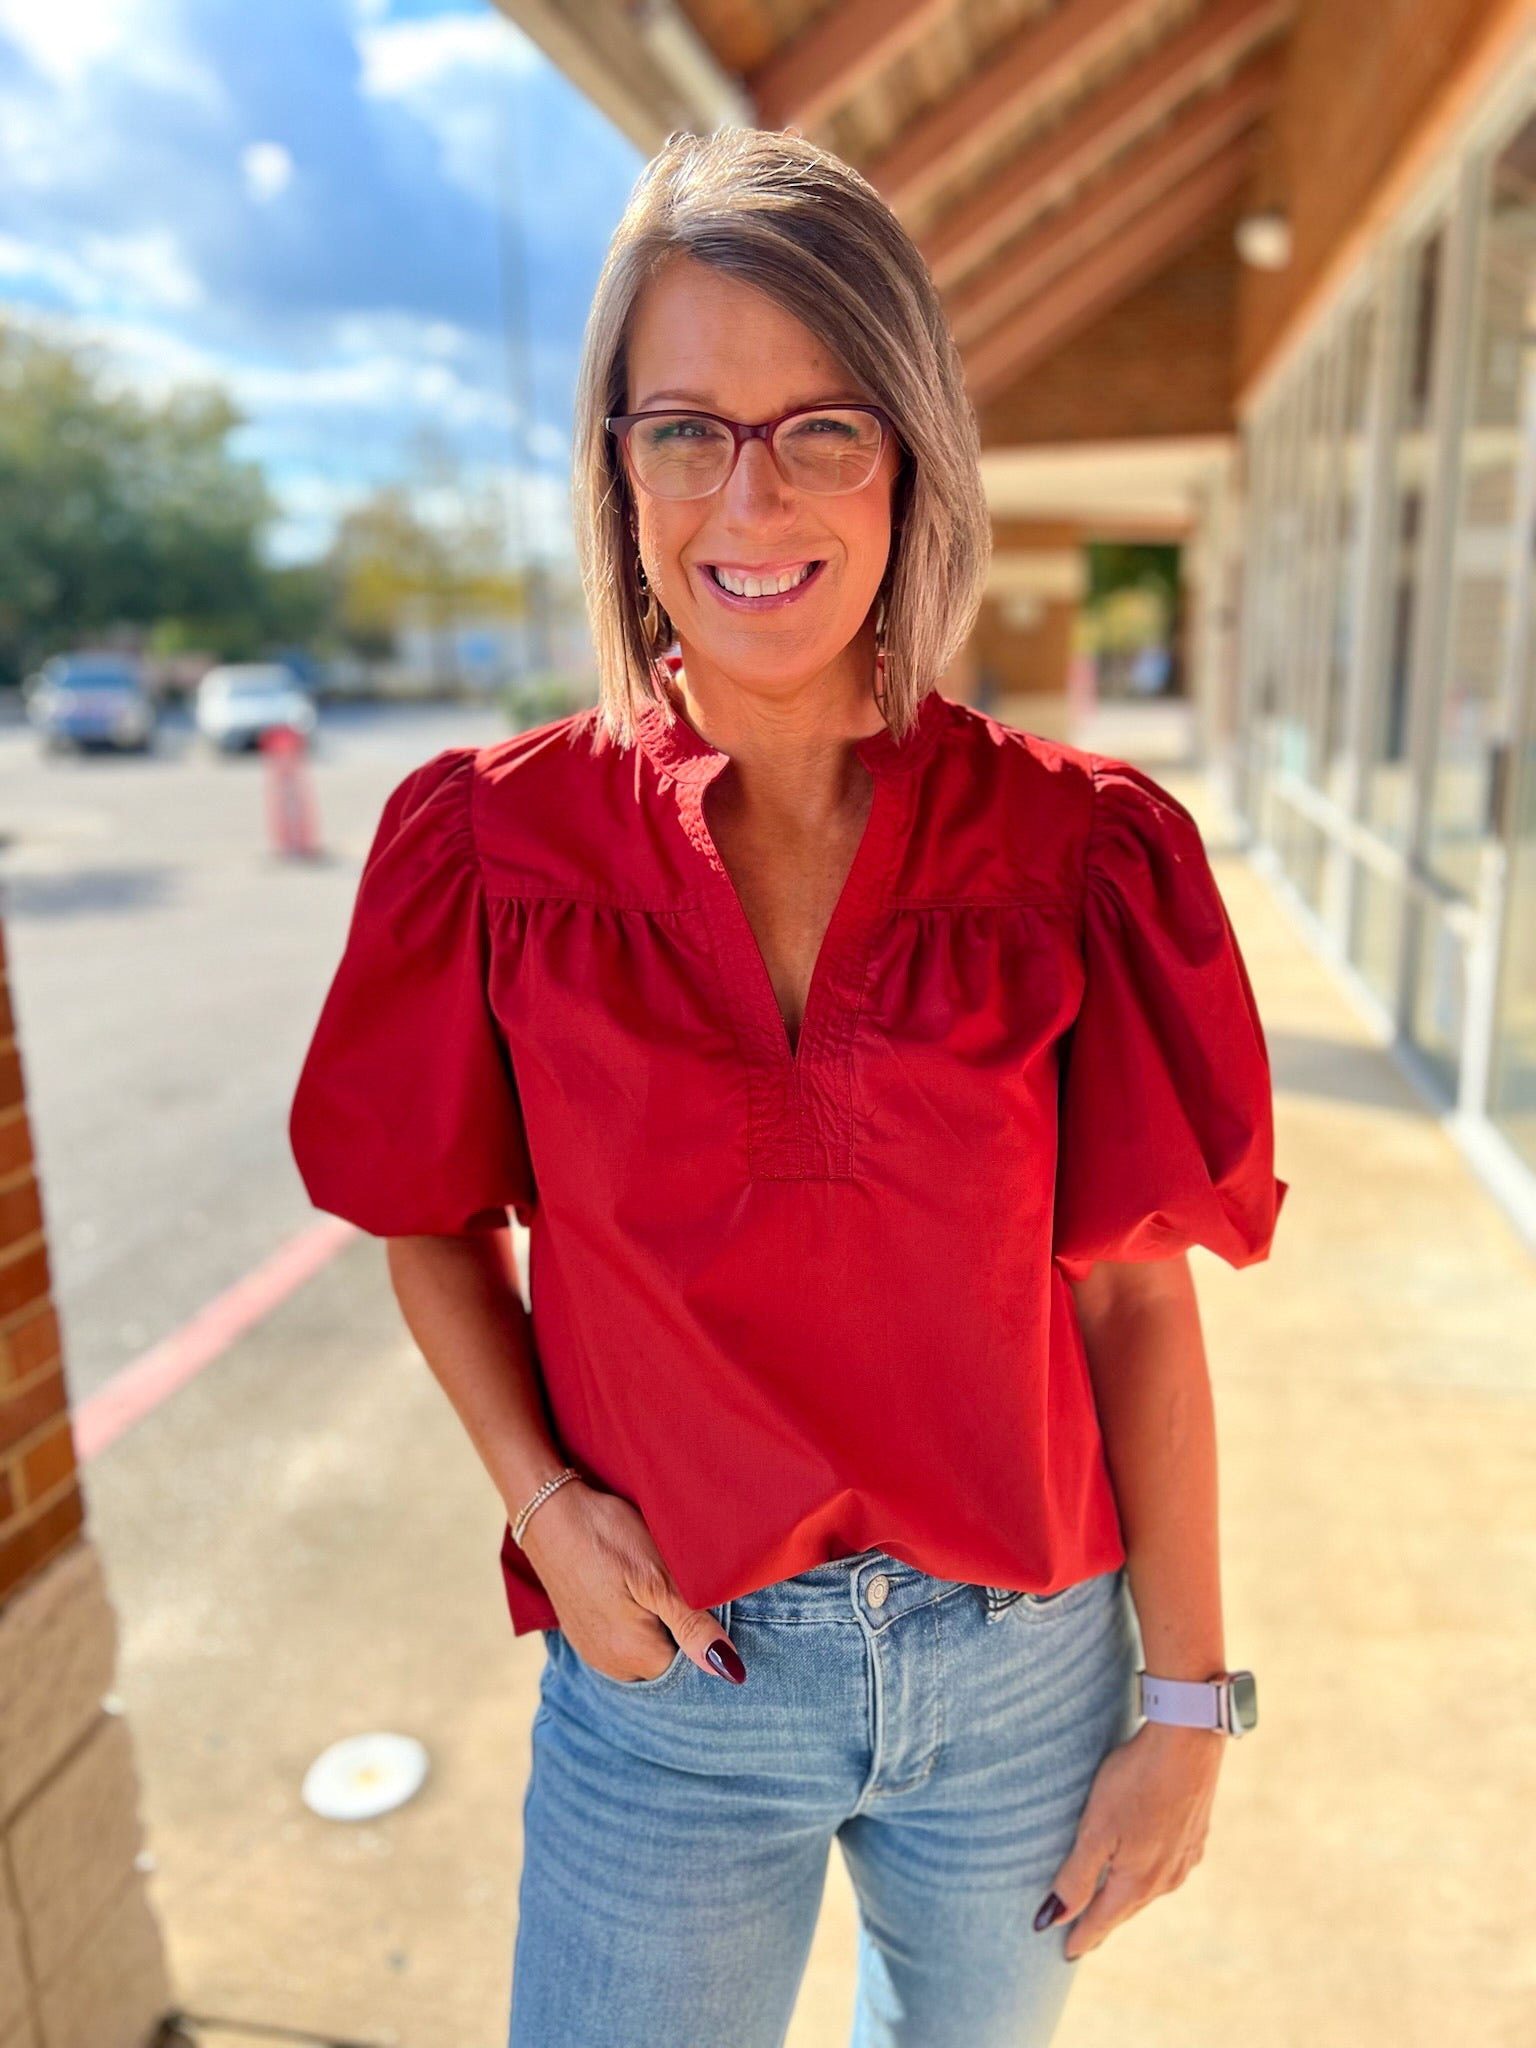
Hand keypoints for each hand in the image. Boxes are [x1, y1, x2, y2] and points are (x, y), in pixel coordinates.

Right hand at [519, 1480, 746, 1683]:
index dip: (705, 1638)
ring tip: (658, 1588)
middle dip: (681, 1635)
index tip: (705, 1604)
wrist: (549, 1511)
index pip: (690, 1670)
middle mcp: (610, 1664)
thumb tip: (730, 1670)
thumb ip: (693, 1626)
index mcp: (634, 1656)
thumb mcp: (659, 1576)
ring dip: (658, 1628)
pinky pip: (621, 1641)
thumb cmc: (607, 1537)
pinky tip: (635, 1592)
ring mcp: (592, 1649)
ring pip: (644, 1651)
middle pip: (666, 1664)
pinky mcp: (582, 1631)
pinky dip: (635, 1622)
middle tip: (680, 1589)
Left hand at [1035, 1720, 1224, 1959]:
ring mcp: (1185, 1857)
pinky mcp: (1195, 1835)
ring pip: (1148, 1888)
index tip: (1067, 1954)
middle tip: (1086, 1936)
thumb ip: (1076, 1877)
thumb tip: (1053, 1918)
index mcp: (1137, 1881)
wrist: (1188, 1743)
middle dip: (1104, 1922)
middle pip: (1126, 1907)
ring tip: (1112, 1905)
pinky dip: (1148, 1875)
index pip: (1102, 1919)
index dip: (1082, 1936)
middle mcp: (1165, 1878)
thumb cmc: (1136, 1782)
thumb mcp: (1095, 1830)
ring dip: (1127, 1899)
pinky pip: (1166, 1867)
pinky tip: (1147, 1868)